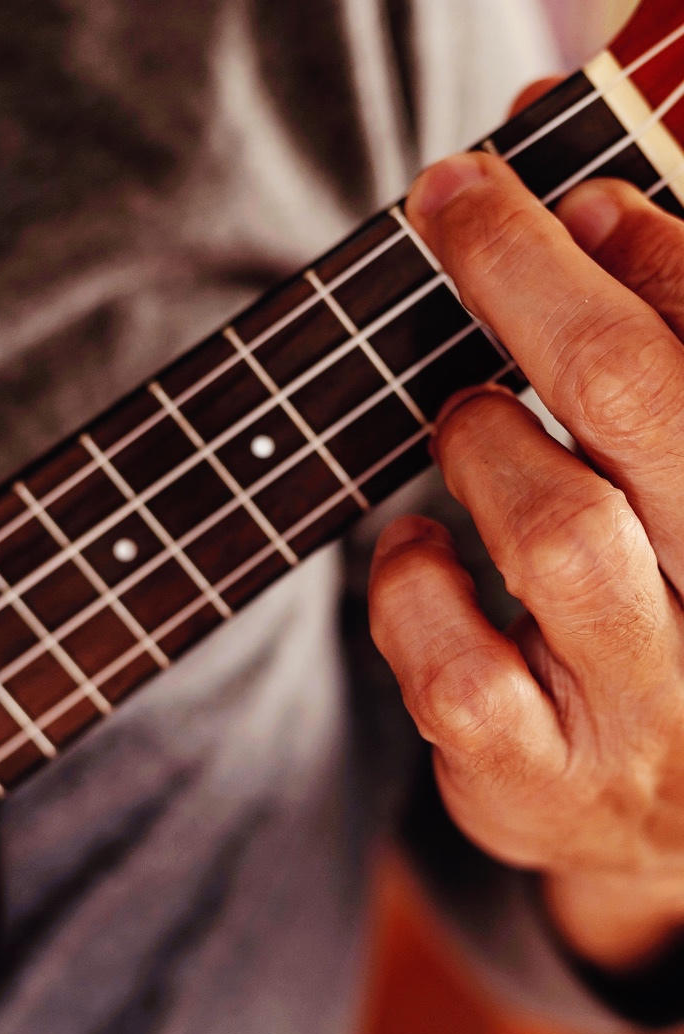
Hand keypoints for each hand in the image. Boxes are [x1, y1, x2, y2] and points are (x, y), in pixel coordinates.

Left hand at [369, 150, 683, 973]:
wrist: (666, 813)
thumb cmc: (669, 610)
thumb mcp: (680, 483)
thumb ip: (653, 344)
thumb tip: (577, 185)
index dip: (651, 247)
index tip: (565, 186)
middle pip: (648, 408)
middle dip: (535, 285)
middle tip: (459, 206)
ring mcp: (650, 710)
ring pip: (561, 534)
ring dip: (484, 444)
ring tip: (469, 419)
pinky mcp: (544, 778)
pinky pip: (457, 666)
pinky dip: (411, 582)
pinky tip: (423, 548)